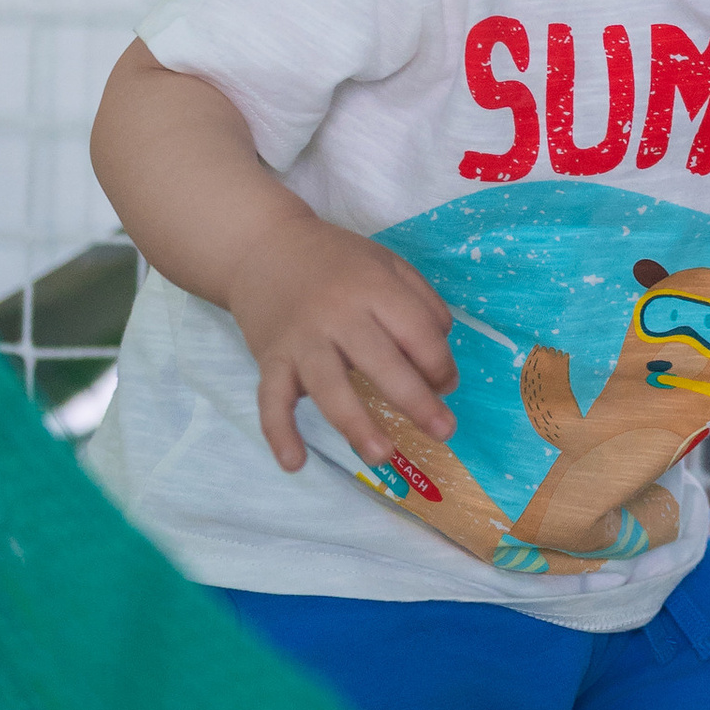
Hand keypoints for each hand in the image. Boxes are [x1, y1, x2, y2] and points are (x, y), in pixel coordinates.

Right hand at [223, 212, 458, 474]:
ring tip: (384, 455)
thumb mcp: (387, 264)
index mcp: (373, 287)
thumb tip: (442, 355)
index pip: (417, 333)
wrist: (262, 247)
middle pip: (382, 363)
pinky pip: (271, 400)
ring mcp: (301, 339)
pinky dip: (280, 432)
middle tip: (444, 430)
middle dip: (417, 402)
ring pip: (330, 388)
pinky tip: (295, 463)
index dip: (440, 364)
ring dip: (357, 425)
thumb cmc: (335, 261)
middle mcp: (338, 314)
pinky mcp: (270, 359)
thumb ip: (422, 302)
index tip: (447, 386)